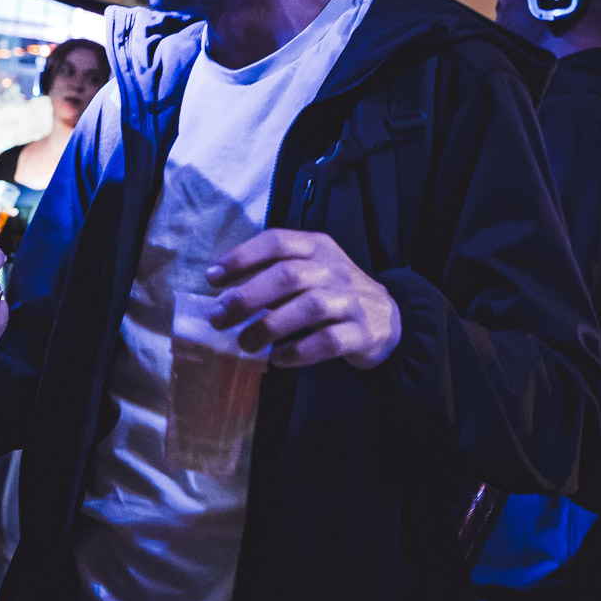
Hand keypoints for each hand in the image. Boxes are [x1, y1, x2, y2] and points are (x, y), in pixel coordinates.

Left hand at [206, 229, 401, 369]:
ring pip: (308, 307)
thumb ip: (269, 275)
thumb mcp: (306, 272)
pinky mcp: (362, 332)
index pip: (276, 241)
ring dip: (269, 326)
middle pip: (287, 275)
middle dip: (247, 297)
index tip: (212, 278)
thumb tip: (219, 292)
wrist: (388, 318)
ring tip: (244, 343)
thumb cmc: (330, 292)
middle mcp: (334, 268)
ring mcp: (351, 300)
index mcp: (315, 247)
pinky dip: (298, 351)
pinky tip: (276, 359)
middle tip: (218, 317)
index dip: (241, 257)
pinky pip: (328, 341)